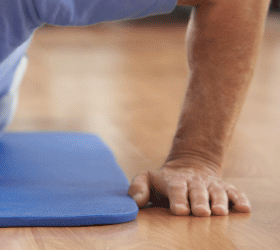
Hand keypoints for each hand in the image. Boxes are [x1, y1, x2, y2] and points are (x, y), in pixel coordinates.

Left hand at [128, 160, 250, 215]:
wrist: (189, 165)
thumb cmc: (164, 180)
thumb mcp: (147, 178)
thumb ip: (138, 188)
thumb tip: (136, 201)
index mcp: (175, 181)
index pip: (176, 189)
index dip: (178, 199)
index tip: (180, 211)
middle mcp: (195, 182)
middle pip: (198, 192)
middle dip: (200, 202)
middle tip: (201, 213)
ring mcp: (211, 185)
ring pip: (217, 192)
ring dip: (220, 202)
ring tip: (220, 212)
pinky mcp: (226, 188)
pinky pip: (235, 192)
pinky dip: (240, 199)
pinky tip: (244, 208)